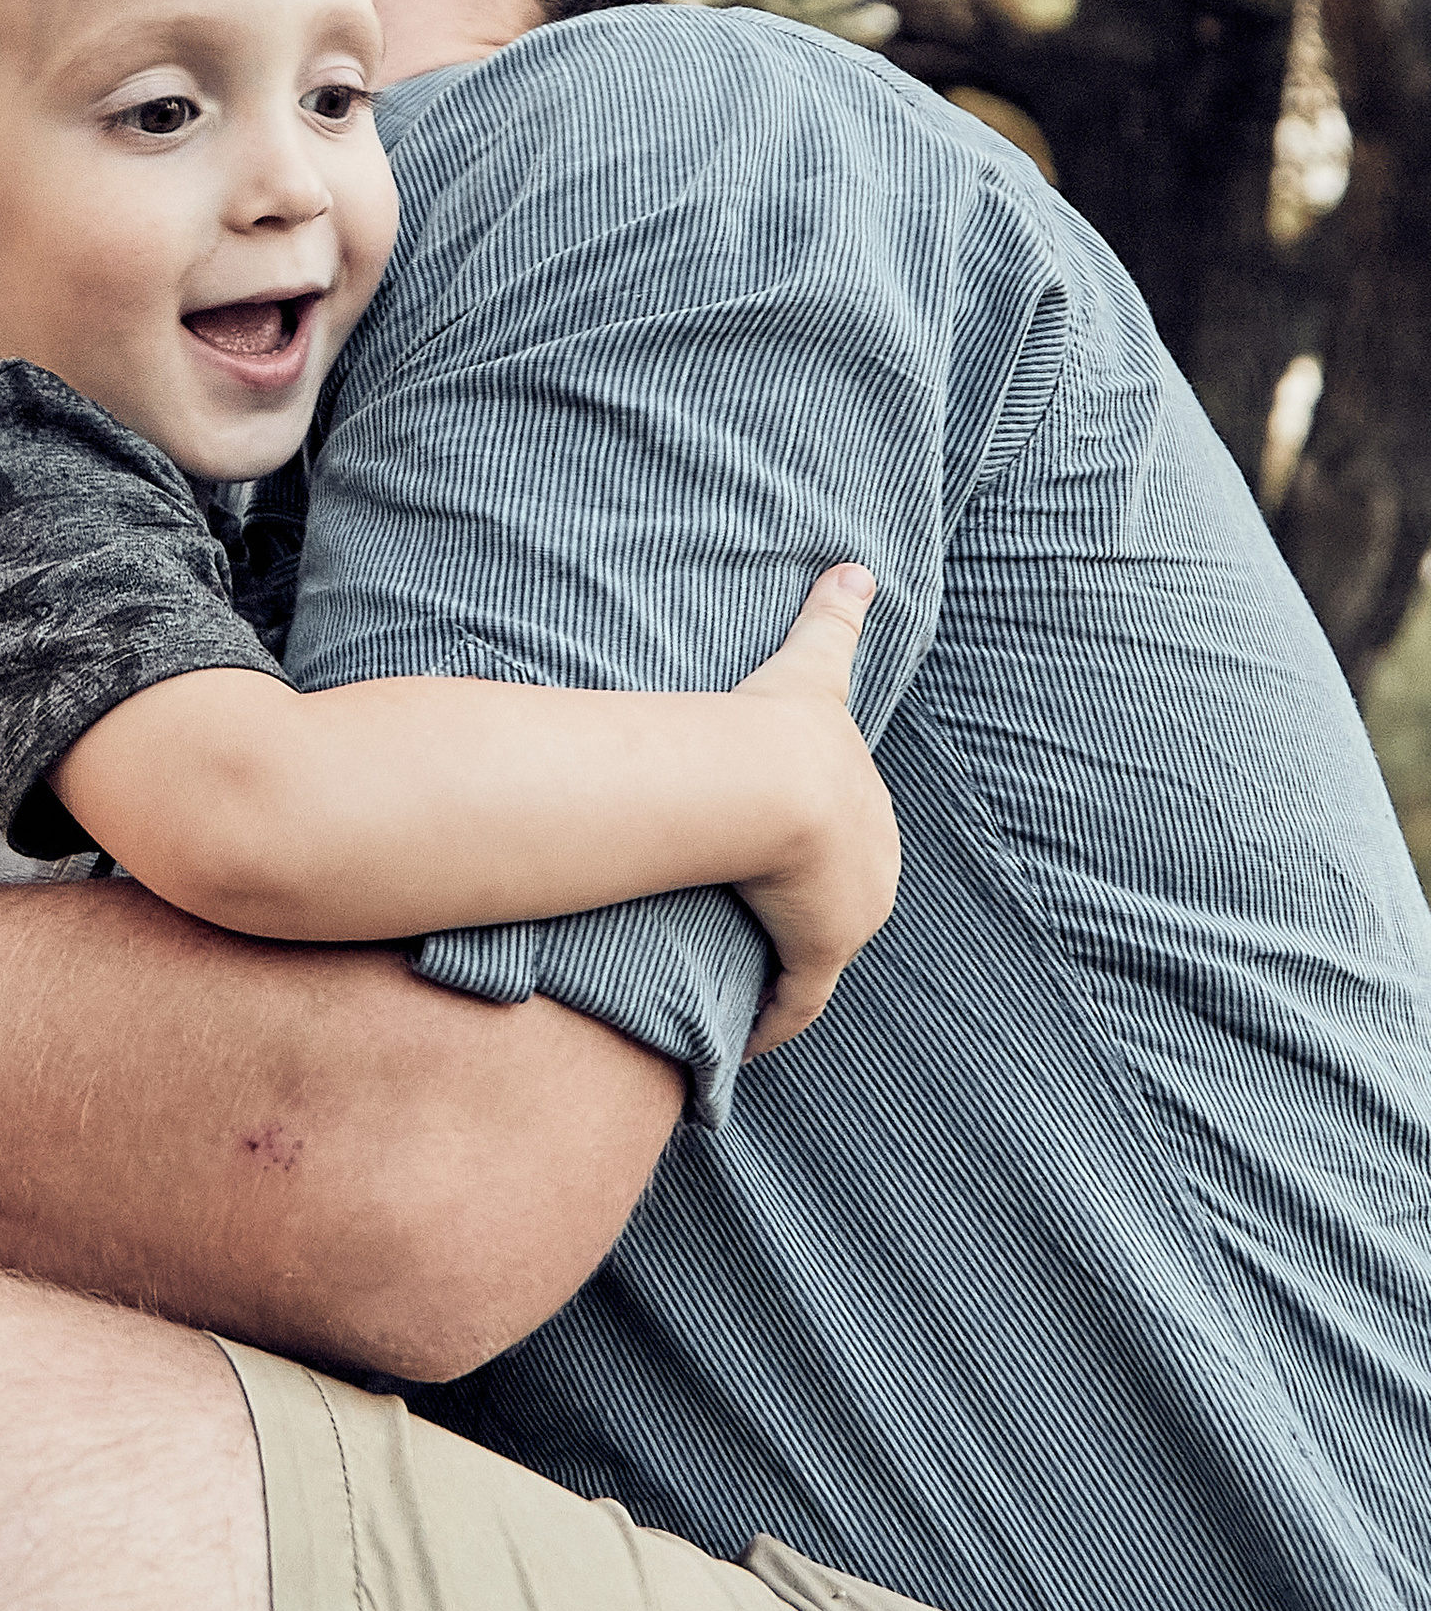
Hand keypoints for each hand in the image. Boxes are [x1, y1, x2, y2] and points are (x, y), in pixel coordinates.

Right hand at [731, 567, 901, 1053]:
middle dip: (802, 925)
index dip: (810, 864)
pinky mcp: (818, 955)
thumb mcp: (812, 667)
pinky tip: (742, 1047)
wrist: (772, 777)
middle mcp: (874, 874)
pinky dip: (770, 1026)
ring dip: (782, 976)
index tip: (775, 874)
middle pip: (834, 908)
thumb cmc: (782, 725)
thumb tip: (857, 564)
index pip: (844, 849)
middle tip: (751, 936)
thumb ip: (834, 618)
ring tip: (736, 989)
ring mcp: (850, 919)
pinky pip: (794, 1005)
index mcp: (870, 817)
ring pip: (810, 958)